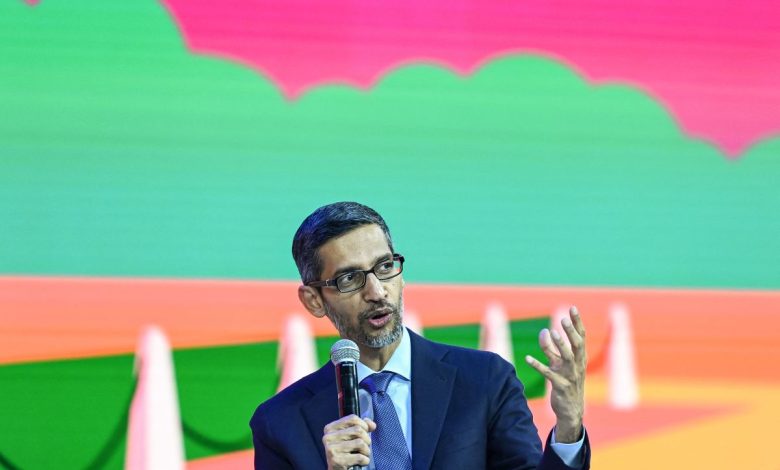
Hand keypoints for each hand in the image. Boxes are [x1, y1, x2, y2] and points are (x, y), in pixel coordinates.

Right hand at [322, 415, 375, 469]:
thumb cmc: (345, 453)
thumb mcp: (351, 437)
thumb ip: (361, 427)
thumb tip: (372, 425)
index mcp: (330, 428)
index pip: (352, 419)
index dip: (364, 425)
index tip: (365, 432)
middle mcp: (328, 437)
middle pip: (358, 430)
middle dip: (367, 440)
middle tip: (364, 447)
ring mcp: (331, 449)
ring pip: (360, 443)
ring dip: (366, 451)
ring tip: (362, 455)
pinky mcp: (336, 461)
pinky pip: (360, 457)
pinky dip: (365, 460)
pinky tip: (361, 462)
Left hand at [525, 306, 586, 442]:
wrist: (571, 410)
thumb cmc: (566, 382)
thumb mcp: (560, 364)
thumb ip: (551, 348)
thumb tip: (544, 331)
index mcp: (580, 358)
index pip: (581, 336)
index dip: (577, 322)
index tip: (573, 307)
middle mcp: (578, 365)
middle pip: (577, 345)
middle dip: (570, 331)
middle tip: (562, 319)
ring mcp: (570, 376)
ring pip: (567, 358)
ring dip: (559, 345)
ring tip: (552, 333)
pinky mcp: (560, 386)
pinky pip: (548, 374)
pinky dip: (538, 366)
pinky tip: (527, 359)